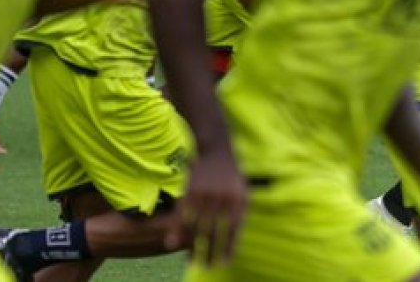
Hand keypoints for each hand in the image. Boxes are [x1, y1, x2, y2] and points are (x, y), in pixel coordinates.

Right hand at [172, 149, 245, 266]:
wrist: (217, 151)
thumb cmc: (232, 176)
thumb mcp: (243, 193)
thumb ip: (240, 215)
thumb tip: (234, 242)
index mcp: (239, 201)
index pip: (234, 231)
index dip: (228, 248)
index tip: (224, 263)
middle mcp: (222, 199)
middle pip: (215, 233)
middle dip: (210, 253)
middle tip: (206, 268)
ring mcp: (206, 195)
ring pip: (198, 227)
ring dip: (194, 247)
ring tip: (193, 262)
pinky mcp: (190, 192)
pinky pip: (184, 216)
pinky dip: (179, 232)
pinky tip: (176, 244)